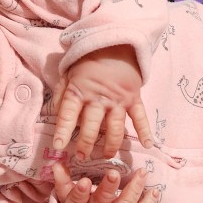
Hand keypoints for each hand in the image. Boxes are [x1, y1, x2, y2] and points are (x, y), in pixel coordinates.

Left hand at [52, 45, 153, 159]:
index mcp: (80, 90)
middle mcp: (99, 97)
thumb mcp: (67, 73)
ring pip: (115, 127)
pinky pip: (140, 117)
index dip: (62, 131)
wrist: (114, 45)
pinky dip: (145, 130)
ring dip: (110, 144)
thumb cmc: (88, 62)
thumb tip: (54, 115)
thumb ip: (60, 94)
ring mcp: (119, 100)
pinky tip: (148, 144)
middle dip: (85, 144)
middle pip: (91, 126)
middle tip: (82, 157)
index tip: (58, 146)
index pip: (68, 114)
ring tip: (105, 155)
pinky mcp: (134, 99)